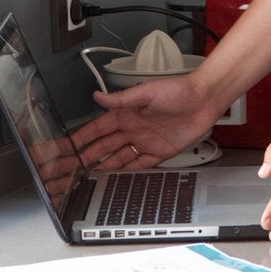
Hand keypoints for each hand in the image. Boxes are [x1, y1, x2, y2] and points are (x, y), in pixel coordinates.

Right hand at [71, 73, 222, 170]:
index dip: (80, 139)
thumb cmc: (179, 90)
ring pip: (118, 158)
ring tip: (87, 180)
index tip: (65, 149)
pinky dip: (126, 173)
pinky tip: (115, 181)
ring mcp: (145, 141)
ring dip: (104, 168)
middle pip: (104, 146)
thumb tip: (97, 97)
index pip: (97, 128)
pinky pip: (139, 165)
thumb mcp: (147, 92)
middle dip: (86, 157)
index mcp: (126, 113)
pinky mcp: (159, 152)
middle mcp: (133, 128)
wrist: (205, 99)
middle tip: (69, 170)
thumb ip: (122, 99)